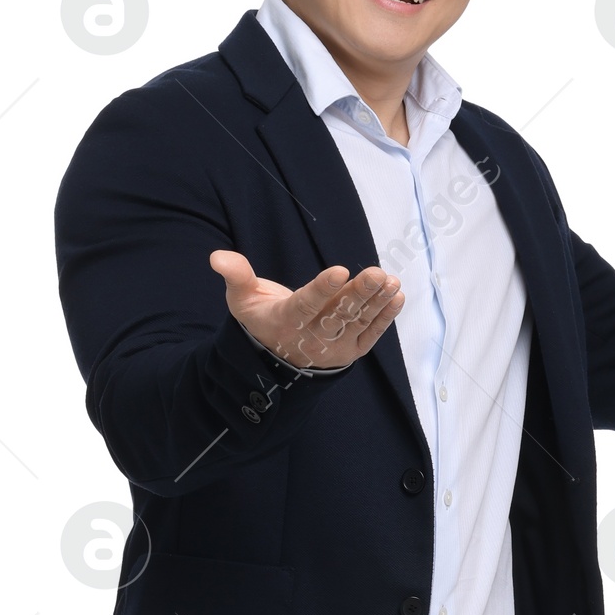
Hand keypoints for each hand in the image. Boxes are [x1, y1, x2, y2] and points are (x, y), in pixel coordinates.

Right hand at [209, 249, 403, 371]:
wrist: (277, 358)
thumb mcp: (242, 299)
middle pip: (337, 315)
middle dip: (358, 294)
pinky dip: (385, 317)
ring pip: (357, 322)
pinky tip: (396, 297)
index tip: (340, 270)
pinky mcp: (350, 351)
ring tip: (391, 282)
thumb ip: (236, 276)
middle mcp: (311, 339)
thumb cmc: (261, 319)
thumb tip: (217, 256)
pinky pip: (370, 335)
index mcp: (285, 322)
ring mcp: (334, 348)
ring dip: (376, 302)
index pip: (306, 305)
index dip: (323, 290)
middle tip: (377, 273)